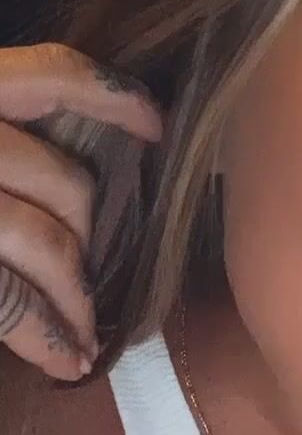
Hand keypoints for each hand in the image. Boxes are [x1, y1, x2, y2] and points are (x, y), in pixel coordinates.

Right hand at [0, 43, 162, 379]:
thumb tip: (53, 165)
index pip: (50, 74)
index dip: (114, 97)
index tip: (154, 127)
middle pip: (63, 178)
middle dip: (94, 233)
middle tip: (93, 269)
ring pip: (45, 240)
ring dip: (78, 295)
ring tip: (88, 331)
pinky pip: (8, 299)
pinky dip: (47, 335)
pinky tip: (68, 360)